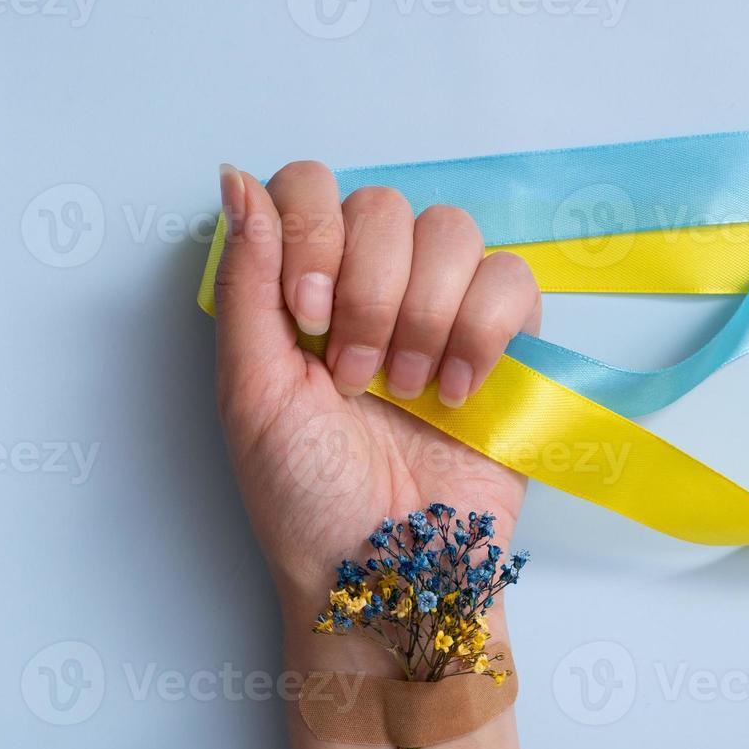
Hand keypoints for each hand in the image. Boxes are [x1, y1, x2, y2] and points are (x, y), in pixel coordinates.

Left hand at [213, 161, 541, 626]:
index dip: (313, 234)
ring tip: (404, 391)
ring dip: (423, 317)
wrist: (382, 570)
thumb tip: (235, 177)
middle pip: (383, 204)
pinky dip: (483, 331)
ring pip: (451, 230)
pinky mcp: (504, 340)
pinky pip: (513, 278)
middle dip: (366, 295)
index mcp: (300, 289)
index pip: (310, 187)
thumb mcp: (249, 391)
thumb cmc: (302, 494)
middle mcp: (368, 285)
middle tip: (352, 377)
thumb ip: (247, 280)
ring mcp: (439, 309)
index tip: (306, 316)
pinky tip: (457, 393)